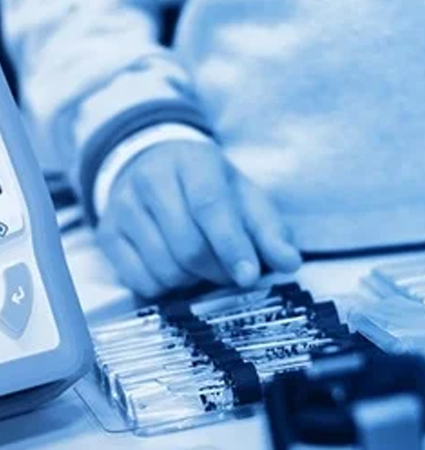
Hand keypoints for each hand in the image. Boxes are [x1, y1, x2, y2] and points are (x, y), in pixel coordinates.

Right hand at [96, 140, 301, 297]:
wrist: (155, 168)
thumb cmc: (211, 189)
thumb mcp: (247, 200)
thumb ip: (271, 232)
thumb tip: (290, 263)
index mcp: (194, 162)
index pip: (211, 207)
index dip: (232, 246)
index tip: (249, 277)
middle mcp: (151, 180)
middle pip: (189, 246)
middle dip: (219, 270)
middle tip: (233, 271)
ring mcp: (123, 207)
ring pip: (165, 268)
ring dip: (194, 280)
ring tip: (204, 265)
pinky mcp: (108, 234)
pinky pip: (141, 281)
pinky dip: (167, 287)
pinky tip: (177, 269)